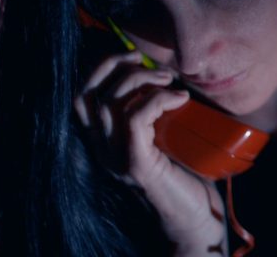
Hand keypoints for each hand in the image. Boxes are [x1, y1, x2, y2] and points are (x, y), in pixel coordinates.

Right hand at [74, 51, 227, 255]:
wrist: (195, 219)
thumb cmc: (186, 175)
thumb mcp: (164, 134)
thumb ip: (154, 110)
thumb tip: (163, 69)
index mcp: (102, 141)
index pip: (81, 95)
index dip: (102, 67)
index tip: (134, 56)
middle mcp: (101, 150)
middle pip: (87, 93)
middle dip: (117, 66)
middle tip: (154, 67)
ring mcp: (114, 158)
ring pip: (110, 102)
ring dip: (142, 81)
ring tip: (171, 82)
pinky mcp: (135, 164)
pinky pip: (134, 118)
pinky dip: (158, 100)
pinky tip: (180, 99)